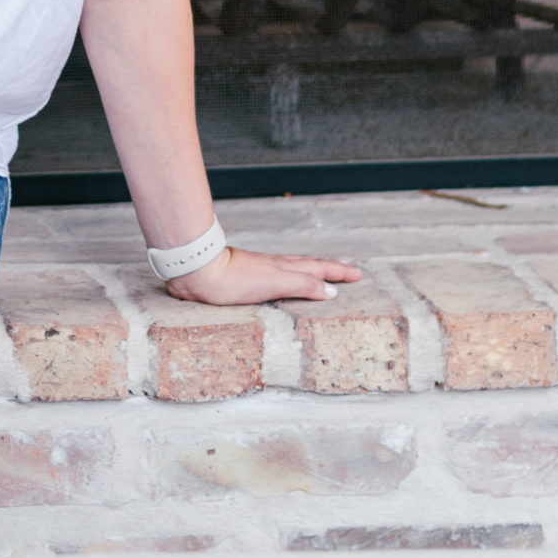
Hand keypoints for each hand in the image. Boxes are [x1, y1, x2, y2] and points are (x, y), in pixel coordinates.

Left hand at [166, 247, 362, 305]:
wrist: (200, 273)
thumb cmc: (235, 278)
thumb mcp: (277, 282)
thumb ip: (304, 286)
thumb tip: (331, 291)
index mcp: (286, 268)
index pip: (320, 270)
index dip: (339, 272)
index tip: (358, 274)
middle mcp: (276, 267)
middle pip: (309, 267)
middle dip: (330, 270)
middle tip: (347, 271)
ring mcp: (261, 272)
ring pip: (293, 270)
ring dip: (310, 273)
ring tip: (320, 276)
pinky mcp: (246, 280)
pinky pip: (277, 279)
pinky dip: (289, 280)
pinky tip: (282, 285)